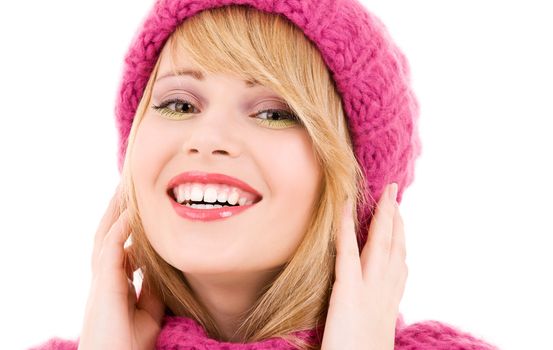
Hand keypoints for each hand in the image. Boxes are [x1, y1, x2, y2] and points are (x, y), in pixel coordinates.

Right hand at [78, 183, 164, 349]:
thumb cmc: (128, 345)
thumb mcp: (149, 313)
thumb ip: (152, 289)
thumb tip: (161, 267)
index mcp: (113, 286)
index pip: (119, 248)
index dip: (129, 228)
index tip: (142, 211)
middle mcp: (104, 279)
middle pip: (108, 236)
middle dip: (116, 211)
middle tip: (128, 187)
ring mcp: (101, 282)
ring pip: (104, 236)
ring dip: (115, 211)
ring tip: (126, 188)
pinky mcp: (103, 287)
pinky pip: (109, 250)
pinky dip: (120, 229)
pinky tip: (131, 213)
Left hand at [320, 183, 407, 349]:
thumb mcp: (376, 334)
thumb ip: (379, 314)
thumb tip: (380, 306)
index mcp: (389, 303)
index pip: (400, 265)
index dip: (400, 240)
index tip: (400, 222)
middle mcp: (385, 293)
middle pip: (395, 248)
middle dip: (397, 219)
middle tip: (396, 194)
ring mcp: (368, 290)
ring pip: (380, 244)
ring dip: (383, 216)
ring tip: (385, 194)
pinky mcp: (347, 292)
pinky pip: (347, 252)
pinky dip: (346, 227)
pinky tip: (345, 206)